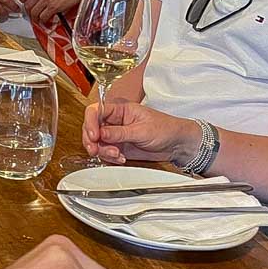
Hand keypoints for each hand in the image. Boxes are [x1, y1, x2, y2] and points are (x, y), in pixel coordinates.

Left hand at [16, 0, 81, 26]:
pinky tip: (46, 19)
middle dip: (29, 11)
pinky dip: (44, 21)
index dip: (22, 0)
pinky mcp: (53, 7)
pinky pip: (43, 17)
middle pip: (27, 5)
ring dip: (36, 17)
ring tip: (39, 18)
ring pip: (34, 13)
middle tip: (33, 13)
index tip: (25, 3)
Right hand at [83, 100, 199, 165]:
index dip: (90, 123)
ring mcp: (116, 135)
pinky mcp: (119, 147)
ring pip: (97, 143)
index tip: (93, 136)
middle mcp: (115, 121)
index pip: (96, 111)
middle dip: (91, 141)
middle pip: (92, 128)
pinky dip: (110, 158)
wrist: (177, 144)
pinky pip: (106, 153)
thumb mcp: (142, 130)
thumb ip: (119, 133)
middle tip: (95, 150)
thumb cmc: (165, 129)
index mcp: (120, 110)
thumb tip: (100, 134)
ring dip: (103, 152)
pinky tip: (121, 159)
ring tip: (117, 155)